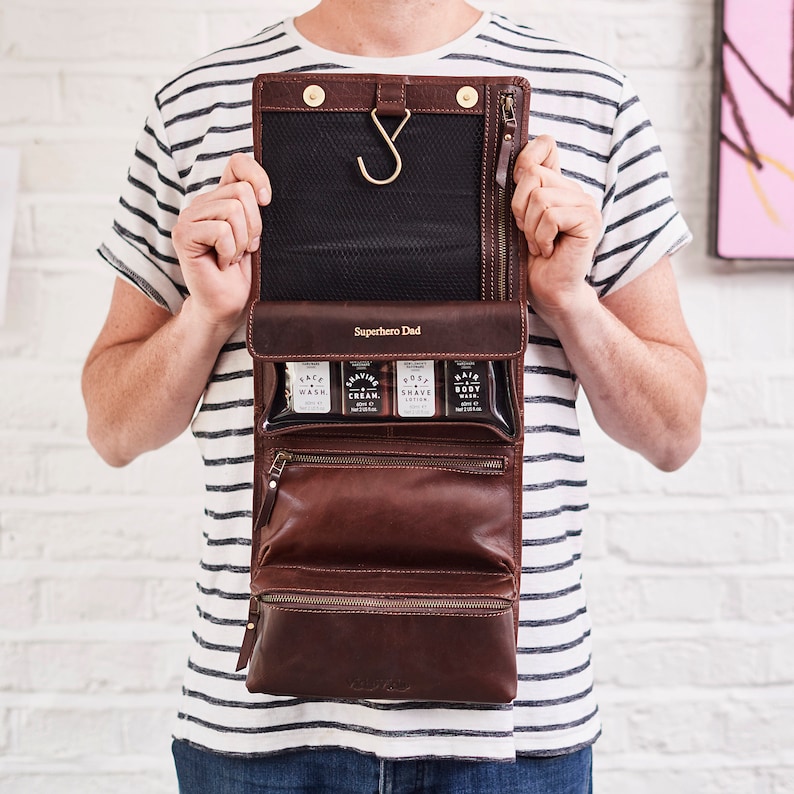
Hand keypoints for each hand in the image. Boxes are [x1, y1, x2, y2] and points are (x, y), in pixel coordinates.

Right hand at [171, 153, 271, 331]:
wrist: (227, 305)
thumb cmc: (243, 272)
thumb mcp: (256, 233)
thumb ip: (255, 206)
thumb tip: (263, 190)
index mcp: (220, 198)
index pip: (238, 163)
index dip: (257, 176)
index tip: (267, 201)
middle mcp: (202, 203)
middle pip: (241, 191)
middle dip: (253, 225)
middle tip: (243, 248)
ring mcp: (188, 217)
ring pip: (233, 210)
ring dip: (241, 241)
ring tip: (231, 257)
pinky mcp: (182, 234)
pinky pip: (221, 231)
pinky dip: (229, 251)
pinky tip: (220, 263)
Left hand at [511, 135, 602, 320]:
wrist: (548, 291)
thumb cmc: (530, 259)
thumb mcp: (519, 218)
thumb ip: (521, 188)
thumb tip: (518, 160)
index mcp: (557, 185)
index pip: (544, 145)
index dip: (524, 160)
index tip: (518, 192)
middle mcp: (574, 190)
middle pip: (532, 175)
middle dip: (519, 208)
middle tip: (528, 232)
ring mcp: (585, 204)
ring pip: (540, 198)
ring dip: (531, 228)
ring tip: (537, 244)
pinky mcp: (589, 220)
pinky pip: (552, 216)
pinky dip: (541, 237)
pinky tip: (547, 250)